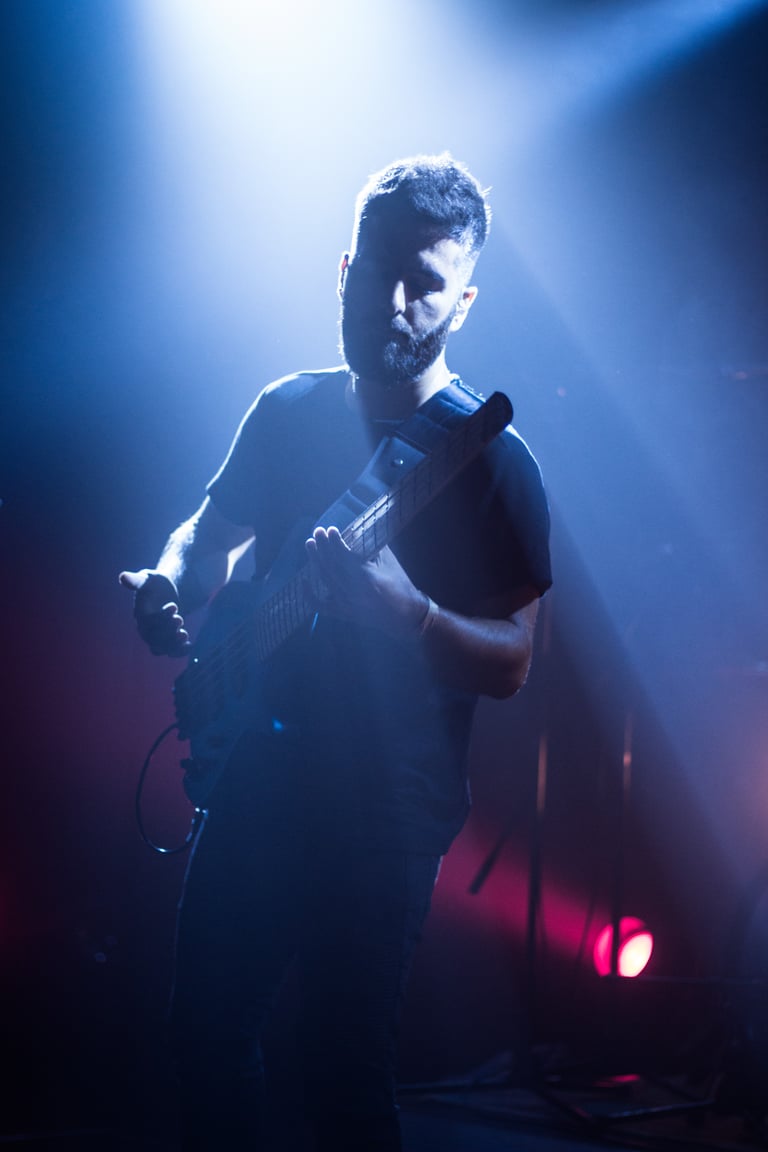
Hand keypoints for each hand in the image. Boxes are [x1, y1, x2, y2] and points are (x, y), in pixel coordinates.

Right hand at [119, 569, 190, 656]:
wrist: (165, 591)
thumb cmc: (154, 583)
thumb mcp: (146, 579)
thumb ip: (136, 580)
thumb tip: (122, 577)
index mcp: (140, 614)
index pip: (147, 621)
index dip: (161, 616)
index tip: (174, 606)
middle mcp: (145, 628)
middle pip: (153, 637)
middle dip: (168, 630)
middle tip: (180, 619)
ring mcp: (155, 636)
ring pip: (160, 647)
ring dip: (172, 644)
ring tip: (184, 634)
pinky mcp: (166, 641)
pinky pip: (169, 652)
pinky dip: (179, 651)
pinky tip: (190, 646)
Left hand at [305, 526, 427, 638]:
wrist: (406, 616)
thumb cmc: (400, 585)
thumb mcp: (389, 562)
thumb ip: (371, 547)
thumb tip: (354, 531)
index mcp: (367, 578)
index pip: (344, 557)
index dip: (335, 542)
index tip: (330, 529)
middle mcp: (353, 592)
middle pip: (331, 566)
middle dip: (323, 547)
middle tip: (317, 531)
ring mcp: (346, 604)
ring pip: (325, 580)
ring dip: (316, 561)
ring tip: (310, 544)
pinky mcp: (343, 614)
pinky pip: (321, 606)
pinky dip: (309, 595)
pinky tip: (303, 581)